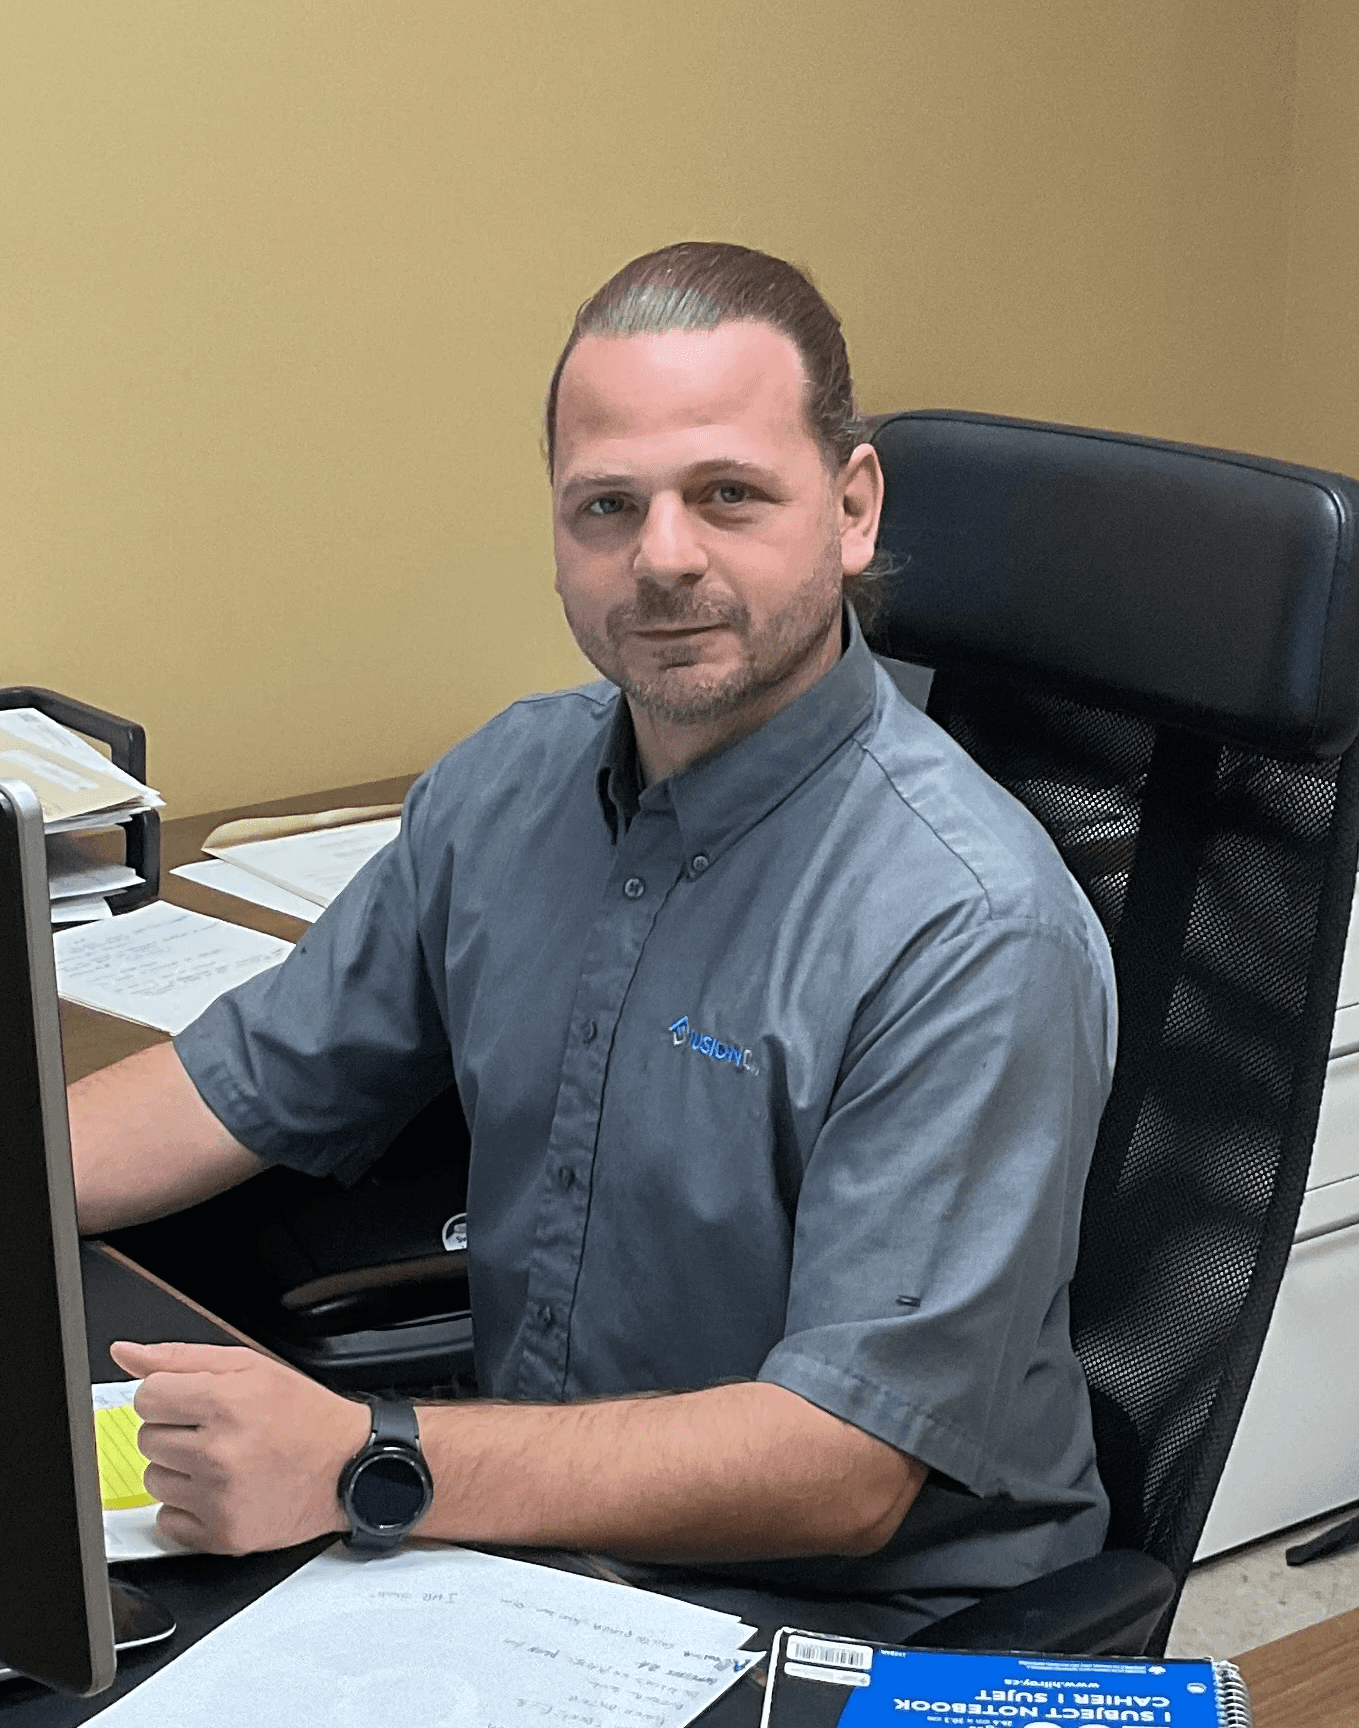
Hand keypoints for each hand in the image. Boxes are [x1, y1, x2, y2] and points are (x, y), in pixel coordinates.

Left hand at [108, 1340, 371, 1555]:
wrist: (348, 1466)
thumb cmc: (304, 1415)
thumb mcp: (250, 1367)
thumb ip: (181, 1358)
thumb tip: (125, 1353)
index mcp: (224, 1403)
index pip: (147, 1397)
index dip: (168, 1395)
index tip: (192, 1401)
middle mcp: (219, 1453)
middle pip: (148, 1438)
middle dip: (176, 1431)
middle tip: (217, 1431)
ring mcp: (219, 1498)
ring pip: (153, 1480)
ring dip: (180, 1469)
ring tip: (222, 1461)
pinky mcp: (222, 1536)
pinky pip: (167, 1520)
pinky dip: (188, 1507)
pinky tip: (222, 1490)